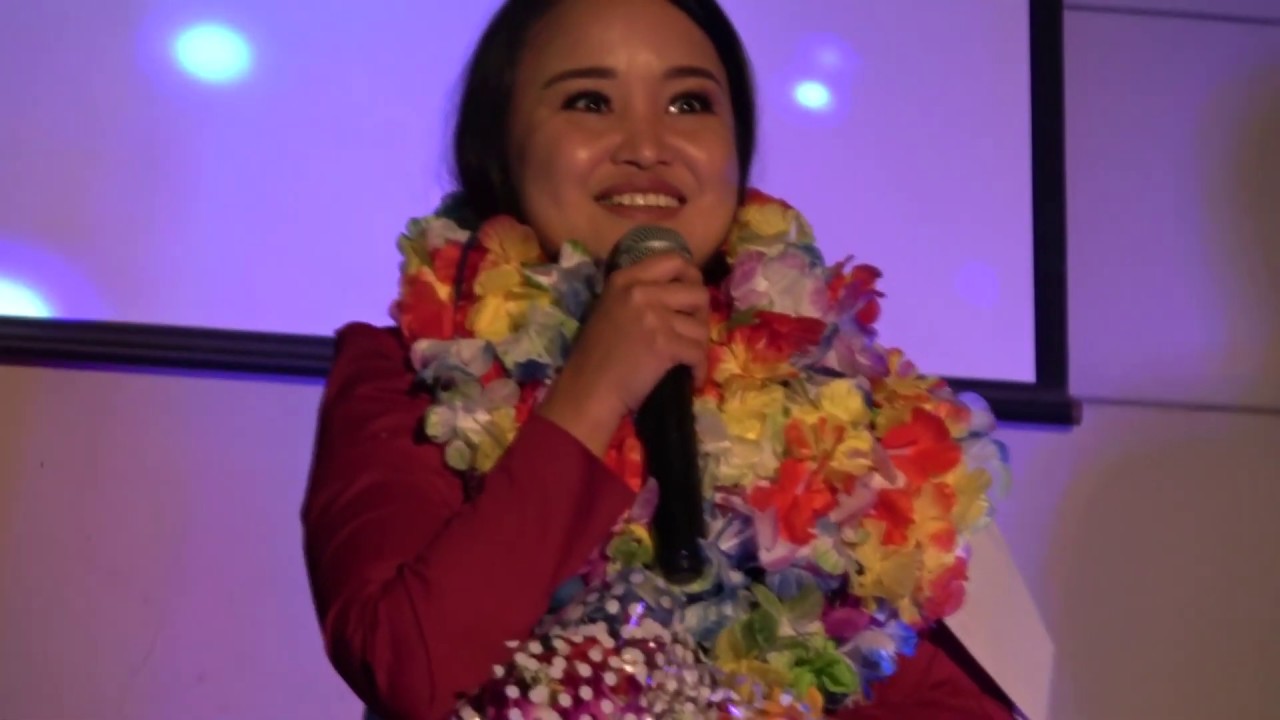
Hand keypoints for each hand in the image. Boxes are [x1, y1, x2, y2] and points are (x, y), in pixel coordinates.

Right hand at [536, 252, 708, 455]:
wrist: (588, 390)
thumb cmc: (596, 356)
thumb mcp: (610, 308)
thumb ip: (638, 293)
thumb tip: (679, 290)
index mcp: (624, 279)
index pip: (673, 259)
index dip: (691, 276)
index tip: (691, 295)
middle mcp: (640, 291)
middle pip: (697, 292)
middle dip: (701, 314)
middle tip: (690, 331)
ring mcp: (653, 316)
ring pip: (701, 325)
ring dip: (699, 346)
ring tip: (687, 358)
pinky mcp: (664, 344)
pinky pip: (699, 352)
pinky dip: (699, 369)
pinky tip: (692, 376)